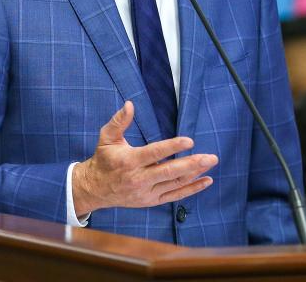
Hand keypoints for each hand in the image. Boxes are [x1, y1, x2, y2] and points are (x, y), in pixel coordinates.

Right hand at [72, 101, 217, 215]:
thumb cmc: (103, 159)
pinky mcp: (151, 201)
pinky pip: (175, 196)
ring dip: (195, 174)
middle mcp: (139, 179)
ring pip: (175, 184)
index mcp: (129, 161)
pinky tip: (206, 180)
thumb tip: (130, 104)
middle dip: (192, 164)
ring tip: (210, 163)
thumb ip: (119, 121)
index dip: (172, 147)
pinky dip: (192, 189)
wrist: (94, 189)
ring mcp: (146, 193)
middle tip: (211, 157)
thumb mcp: (106, 138)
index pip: (155, 153)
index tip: (190, 141)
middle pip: (169, 172)